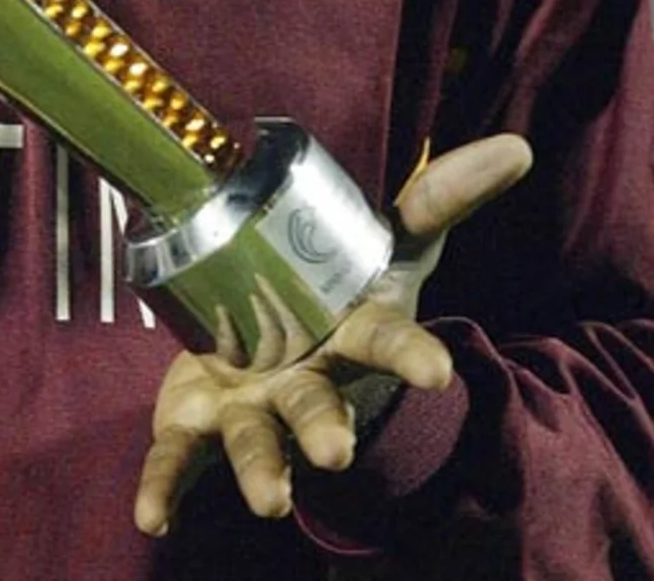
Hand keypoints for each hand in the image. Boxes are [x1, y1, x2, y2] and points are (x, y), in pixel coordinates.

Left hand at [133, 132, 532, 531]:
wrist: (283, 349)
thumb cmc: (343, 299)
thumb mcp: (390, 247)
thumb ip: (438, 199)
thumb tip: (516, 147)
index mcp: (349, 338)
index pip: (387, 345)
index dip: (410, 357)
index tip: (438, 371)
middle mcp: (305, 382)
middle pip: (320, 408)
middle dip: (326, 430)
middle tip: (336, 452)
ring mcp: (253, 407)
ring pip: (257, 440)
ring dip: (261, 470)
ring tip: (269, 500)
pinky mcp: (200, 423)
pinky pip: (180, 458)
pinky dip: (163, 487)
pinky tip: (150, 519)